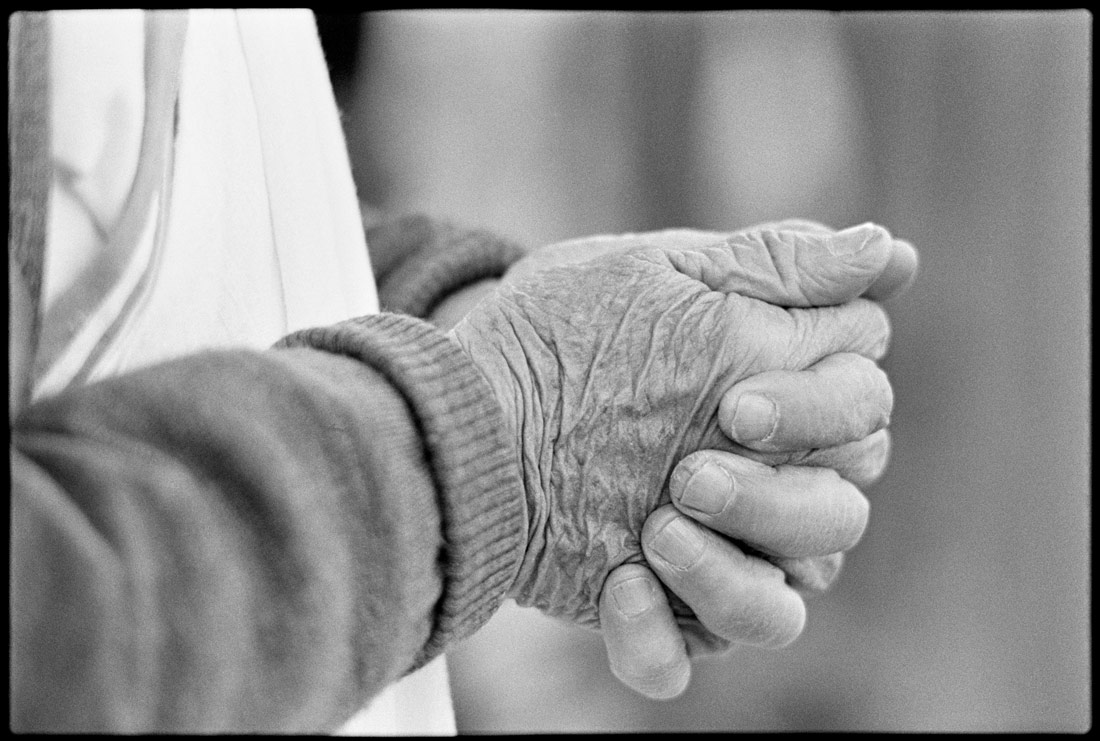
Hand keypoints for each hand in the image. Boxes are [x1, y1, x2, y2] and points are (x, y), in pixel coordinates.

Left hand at [450, 222, 908, 636]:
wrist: (461, 406)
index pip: (863, 414)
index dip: (823, 412)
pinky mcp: (647, 609)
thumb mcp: (662, 278)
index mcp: (776, 405)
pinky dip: (656, 638)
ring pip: (781, 609)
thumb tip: (893, 251)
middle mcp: (757, 487)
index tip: (739, 406)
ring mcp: (706, 555)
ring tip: (653, 532)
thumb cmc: (563, 331)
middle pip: (838, 516)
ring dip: (729, 577)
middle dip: (773, 500)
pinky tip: (616, 588)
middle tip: (692, 474)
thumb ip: (778, 267)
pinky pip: (681, 659)